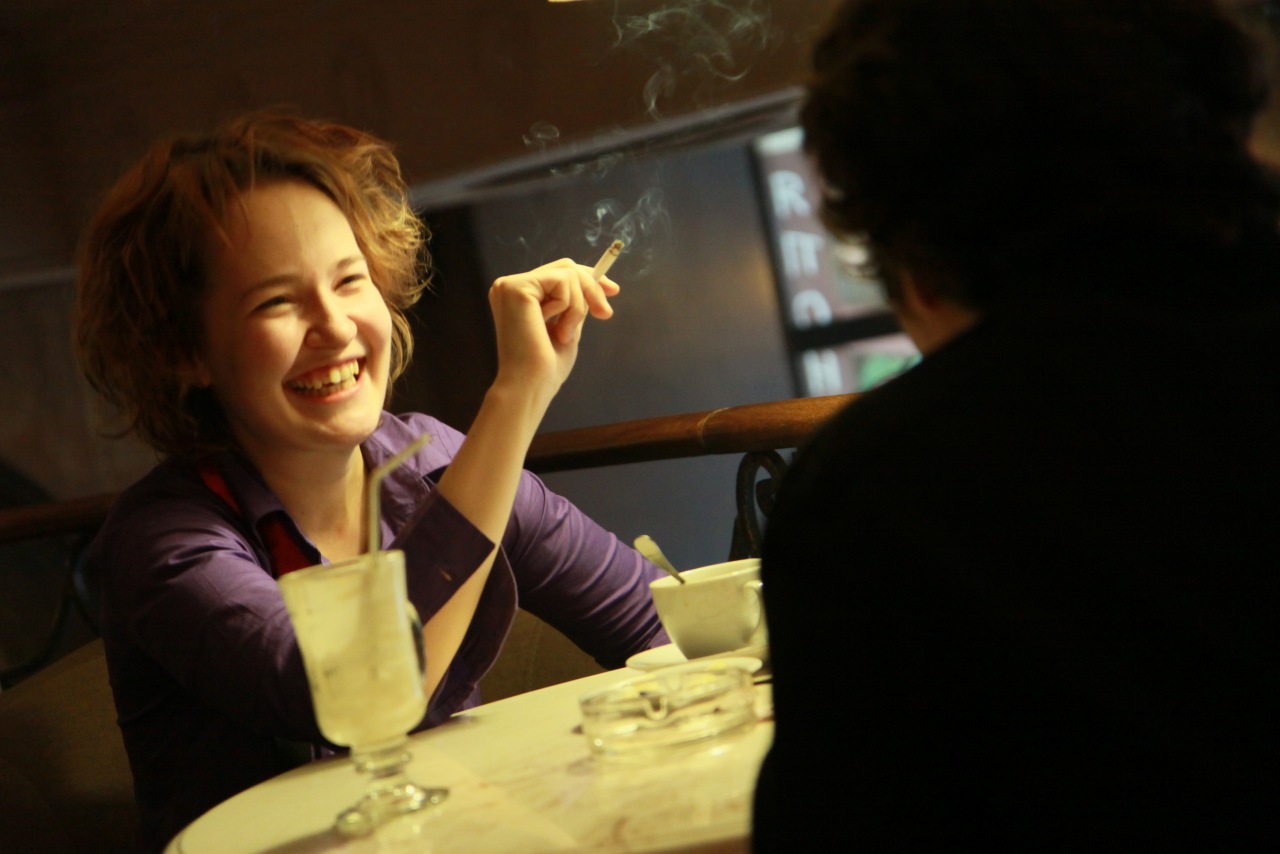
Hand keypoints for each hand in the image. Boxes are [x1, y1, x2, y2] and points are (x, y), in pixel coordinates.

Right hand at [487, 258, 618, 396]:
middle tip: (605, 315)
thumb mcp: (567, 327)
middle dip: (593, 288)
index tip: (613, 290)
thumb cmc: (546, 367)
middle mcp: (509, 287)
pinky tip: (555, 330)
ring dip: (578, 306)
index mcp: (518, 296)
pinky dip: (570, 307)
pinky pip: (562, 281)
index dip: (588, 277)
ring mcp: (510, 285)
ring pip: (567, 274)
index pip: (557, 272)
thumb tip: (596, 283)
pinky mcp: (516, 288)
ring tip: (565, 334)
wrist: (531, 386)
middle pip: (565, 267)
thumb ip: (575, 304)